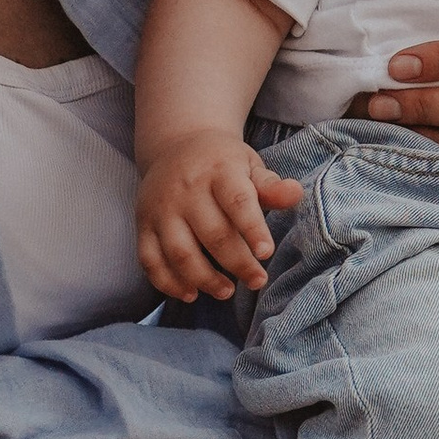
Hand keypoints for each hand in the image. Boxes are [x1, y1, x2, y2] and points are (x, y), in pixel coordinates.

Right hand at [137, 132, 301, 302]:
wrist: (175, 145)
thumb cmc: (222, 163)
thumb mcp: (249, 164)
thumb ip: (270, 185)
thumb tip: (295, 194)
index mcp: (219, 170)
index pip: (237, 202)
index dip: (252, 229)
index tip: (267, 253)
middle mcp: (186, 189)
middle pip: (212, 234)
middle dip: (237, 263)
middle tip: (258, 280)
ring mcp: (161, 208)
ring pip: (180, 252)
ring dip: (204, 279)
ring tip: (226, 292)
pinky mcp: (143, 224)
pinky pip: (150, 260)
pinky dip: (168, 282)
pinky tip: (191, 293)